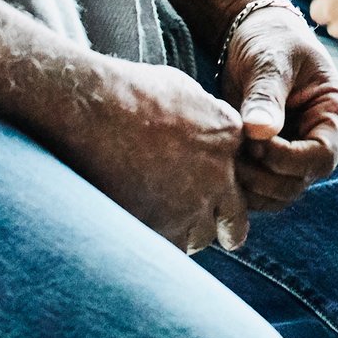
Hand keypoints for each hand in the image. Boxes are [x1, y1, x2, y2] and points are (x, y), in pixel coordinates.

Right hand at [32, 55, 249, 251]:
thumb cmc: (130, 91)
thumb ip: (204, 117)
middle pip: (235, 220)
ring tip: (167, 226)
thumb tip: (205, 126)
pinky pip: (172, 247)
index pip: (245, 176)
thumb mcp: (182, 90)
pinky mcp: (160, 225)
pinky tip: (148, 231)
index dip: (229, 188)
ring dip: (190, 234)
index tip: (214, 194)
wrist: (92, 108)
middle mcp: (218, 175)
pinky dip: (162, 242)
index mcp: (228, 137)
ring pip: (203, 237)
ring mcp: (191, 204)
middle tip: (212, 230)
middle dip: (225, 227)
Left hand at [222, 0, 337, 212]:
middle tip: (234, 152)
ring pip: (279, 192)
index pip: (322, 157)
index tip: (253, 140)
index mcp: (335, 114)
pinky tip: (222, 160)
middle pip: (300, 182)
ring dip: (251, 186)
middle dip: (264, 176)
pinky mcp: (271, 158)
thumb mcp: (270, 61)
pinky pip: (260, 187)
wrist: (254, 35)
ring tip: (225, 156)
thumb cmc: (271, 40)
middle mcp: (320, 139)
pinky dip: (241, 184)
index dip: (286, 159)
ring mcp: (295, 152)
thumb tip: (260, 131)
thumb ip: (266, 96)